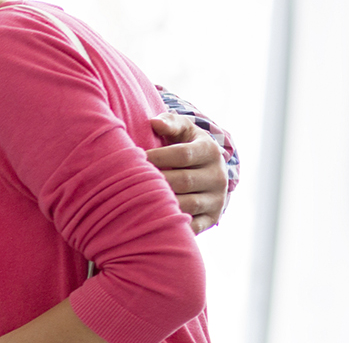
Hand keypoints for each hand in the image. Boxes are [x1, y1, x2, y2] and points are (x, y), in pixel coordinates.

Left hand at [144, 112, 226, 233]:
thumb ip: (170, 123)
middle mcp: (219, 176)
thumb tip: (154, 122)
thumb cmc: (185, 144)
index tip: (134, 158)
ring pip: (187, 204)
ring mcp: (217, 199)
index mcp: (210, 151)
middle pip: (182, 181)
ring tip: (135, 198)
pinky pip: (192, 226)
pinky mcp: (212, 219)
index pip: (182, 155)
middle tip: (129, 181)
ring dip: (160, 202)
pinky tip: (151, 218)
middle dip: (154, 181)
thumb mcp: (182, 129)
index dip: (157, 157)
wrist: (206, 170)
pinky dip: (172, 223)